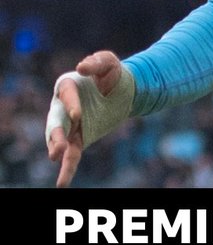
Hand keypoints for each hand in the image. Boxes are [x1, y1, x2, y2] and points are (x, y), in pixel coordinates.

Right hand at [46, 51, 127, 187]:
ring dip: (57, 148)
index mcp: (66, 85)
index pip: (65, 95)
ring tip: (56, 157)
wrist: (125, 91)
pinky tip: (62, 183)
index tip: (78, 116)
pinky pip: (72, 155)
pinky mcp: (80, 138)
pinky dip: (67, 168)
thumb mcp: (109, 62)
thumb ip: (97, 61)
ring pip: (60, 138)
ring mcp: (70, 125)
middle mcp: (63, 106)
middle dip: (55, 132)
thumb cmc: (113, 74)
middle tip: (58, 144)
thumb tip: (82, 67)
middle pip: (55, 119)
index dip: (71, 105)